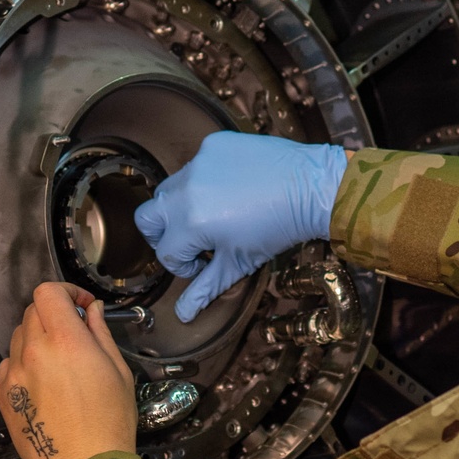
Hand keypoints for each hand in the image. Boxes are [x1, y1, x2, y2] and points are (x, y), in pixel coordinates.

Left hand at [0, 282, 137, 458]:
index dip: (66, 292)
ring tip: (58, 361)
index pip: (48, 293)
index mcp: (66, 342)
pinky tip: (42, 382)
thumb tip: (91, 310)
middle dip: (53, 314)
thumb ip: (100, 334)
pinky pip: (8, 366)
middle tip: (73, 332)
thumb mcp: (118, 371)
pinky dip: (23, 364)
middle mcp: (34, 352)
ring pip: (19, 337)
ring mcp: (14, 375)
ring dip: (37, 338)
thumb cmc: (110, 421)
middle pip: (32, 311)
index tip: (81, 305)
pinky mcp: (3, 396)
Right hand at [134, 130, 347, 322]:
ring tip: (215, 216)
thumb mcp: (238, 263)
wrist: (312, 188)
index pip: (165, 252)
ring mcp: (198, 163)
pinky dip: (204, 182)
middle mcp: (186, 190)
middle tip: (189, 241)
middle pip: (147, 218)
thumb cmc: (278, 228)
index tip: (204, 263)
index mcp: (191, 223)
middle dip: (162, 235)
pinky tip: (232, 190)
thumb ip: (204, 288)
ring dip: (182, 207)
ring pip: (169, 189)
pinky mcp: (212, 144)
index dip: (183, 265)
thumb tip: (181, 315)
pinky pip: (195, 166)